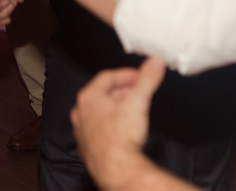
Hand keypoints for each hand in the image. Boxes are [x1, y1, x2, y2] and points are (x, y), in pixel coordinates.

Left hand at [72, 57, 166, 190]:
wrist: (117, 171)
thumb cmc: (120, 138)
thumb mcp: (138, 101)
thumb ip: (147, 79)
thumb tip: (154, 64)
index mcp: (88, 98)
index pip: (107, 77)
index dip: (126, 74)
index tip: (139, 76)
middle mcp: (81, 113)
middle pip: (103, 94)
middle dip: (124, 91)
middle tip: (139, 91)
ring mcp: (83, 132)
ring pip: (101, 113)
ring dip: (118, 108)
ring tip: (135, 110)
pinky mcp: (88, 148)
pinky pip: (100, 130)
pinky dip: (113, 125)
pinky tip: (125, 131)